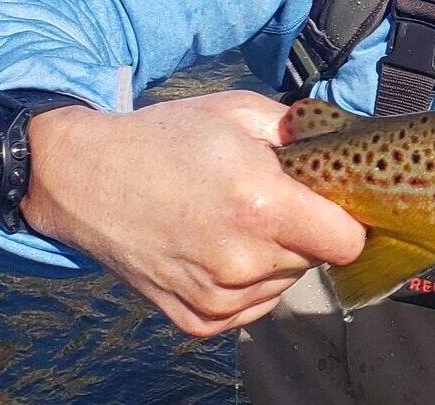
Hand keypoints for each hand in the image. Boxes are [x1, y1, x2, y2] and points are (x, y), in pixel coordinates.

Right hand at [21, 90, 365, 336]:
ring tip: (231, 219)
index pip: (348, 241)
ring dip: (274, 255)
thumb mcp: (240, 112)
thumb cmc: (166, 138)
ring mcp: (218, 298)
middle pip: (315, 259)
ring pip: (284, 282)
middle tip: (266, 199)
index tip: (330, 203)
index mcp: (261, 206)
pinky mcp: (197, 321)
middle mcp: (242, 261)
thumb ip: (300, 131)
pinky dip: (246, 281)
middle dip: (304, 230)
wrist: (86, 178)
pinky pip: (252, 306)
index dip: (346, 219)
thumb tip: (342, 147)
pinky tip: (215, 246)